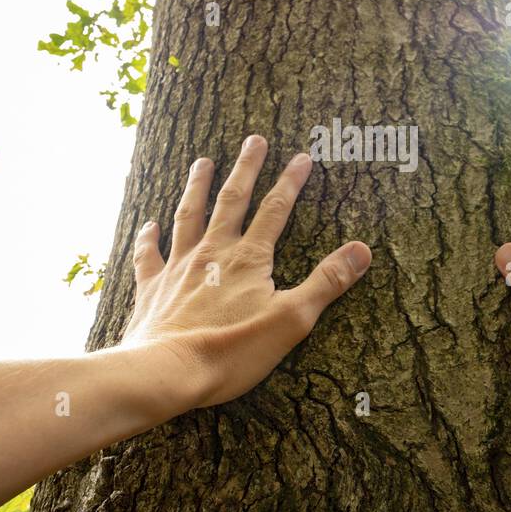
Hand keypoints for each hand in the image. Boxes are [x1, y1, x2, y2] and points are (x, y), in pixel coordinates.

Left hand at [118, 134, 371, 414]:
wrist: (167, 372)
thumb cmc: (232, 350)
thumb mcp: (292, 319)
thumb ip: (326, 282)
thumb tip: (362, 250)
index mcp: (248, 259)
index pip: (275, 210)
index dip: (290, 182)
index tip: (302, 156)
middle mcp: (212, 252)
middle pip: (231, 201)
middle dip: (245, 169)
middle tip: (254, 139)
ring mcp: (178, 268)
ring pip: (188, 216)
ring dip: (196, 187)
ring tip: (202, 162)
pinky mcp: (152, 289)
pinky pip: (148, 255)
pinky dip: (148, 238)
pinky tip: (149, 225)